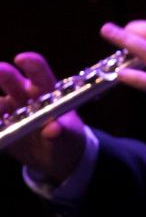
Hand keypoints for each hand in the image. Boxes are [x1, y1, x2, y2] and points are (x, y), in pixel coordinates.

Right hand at [0, 52, 87, 182]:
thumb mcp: (68, 136)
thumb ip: (61, 132)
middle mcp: (24, 97)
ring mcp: (9, 111)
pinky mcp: (1, 126)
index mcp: (46, 92)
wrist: (55, 157)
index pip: (39, 73)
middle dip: (2, 74)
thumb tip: (53, 129)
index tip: (20, 59)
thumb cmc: (67, 138)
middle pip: (11, 80)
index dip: (31, 64)